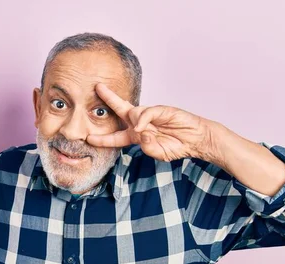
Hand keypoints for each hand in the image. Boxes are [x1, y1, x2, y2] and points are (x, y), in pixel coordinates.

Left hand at [87, 83, 214, 161]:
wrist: (196, 140)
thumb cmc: (177, 146)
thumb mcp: (159, 153)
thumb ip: (148, 147)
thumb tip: (140, 133)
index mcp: (136, 135)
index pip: (116, 136)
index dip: (102, 138)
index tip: (89, 138)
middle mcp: (140, 123)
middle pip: (120, 109)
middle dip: (108, 98)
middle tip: (97, 89)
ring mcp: (150, 115)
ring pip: (133, 113)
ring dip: (134, 122)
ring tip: (142, 132)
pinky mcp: (161, 110)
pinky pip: (147, 112)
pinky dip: (143, 119)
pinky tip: (143, 127)